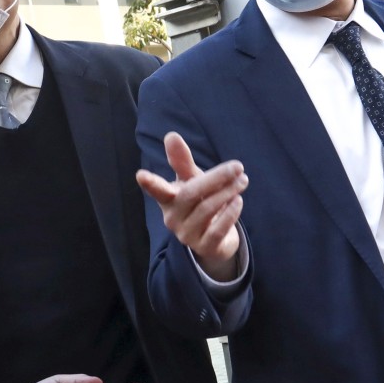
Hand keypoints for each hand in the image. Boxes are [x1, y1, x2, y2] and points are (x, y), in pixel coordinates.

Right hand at [136, 131, 245, 280]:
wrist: (214, 239)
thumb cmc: (199, 203)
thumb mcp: (190, 181)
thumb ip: (182, 161)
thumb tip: (171, 135)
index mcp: (167, 199)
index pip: (156, 190)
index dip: (150, 183)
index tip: (141, 175)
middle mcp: (173, 217)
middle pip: (191, 194)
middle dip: (215, 178)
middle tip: (237, 166)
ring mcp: (187, 234)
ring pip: (207, 209)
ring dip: (227, 192)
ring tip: (242, 180)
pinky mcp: (204, 247)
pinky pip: (217, 229)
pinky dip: (230, 213)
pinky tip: (238, 201)